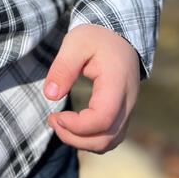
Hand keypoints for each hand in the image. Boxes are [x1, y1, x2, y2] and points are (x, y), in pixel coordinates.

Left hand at [43, 24, 140, 152]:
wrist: (120, 35)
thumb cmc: (97, 37)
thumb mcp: (76, 43)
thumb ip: (63, 67)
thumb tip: (50, 95)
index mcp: (117, 83)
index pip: (102, 119)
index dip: (77, 125)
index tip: (56, 114)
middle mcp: (127, 101)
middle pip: (106, 138)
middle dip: (75, 138)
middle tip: (53, 120)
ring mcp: (128, 109)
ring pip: (109, 142)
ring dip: (82, 141)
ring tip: (60, 123)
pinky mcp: (123, 113)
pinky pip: (111, 137)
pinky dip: (92, 139)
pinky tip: (74, 126)